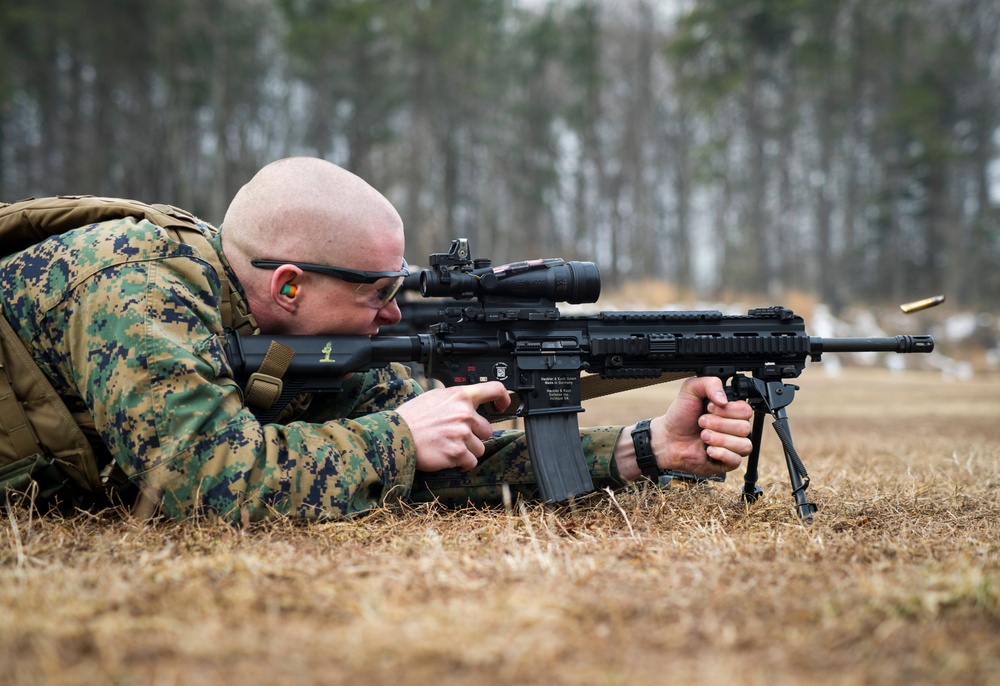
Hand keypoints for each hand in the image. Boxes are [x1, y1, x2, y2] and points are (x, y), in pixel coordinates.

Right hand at [395, 381, 511, 471]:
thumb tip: (468, 404)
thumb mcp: (434, 397)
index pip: (494, 389)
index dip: (503, 398)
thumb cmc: (412, 418)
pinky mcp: (458, 452)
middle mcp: (464, 413)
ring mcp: (462, 433)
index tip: (503, 406)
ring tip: (447, 446)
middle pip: (487, 430)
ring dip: (467, 451)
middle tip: (454, 436)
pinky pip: (471, 462)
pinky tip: (447, 456)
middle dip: (474, 436)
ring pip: (479, 448)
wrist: (396, 436)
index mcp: (460, 396)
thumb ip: (455, 400)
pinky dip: (461, 463)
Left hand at [615, 376, 752, 480]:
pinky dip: (721, 453)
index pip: (746, 410)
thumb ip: (709, 383)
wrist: (668, 439)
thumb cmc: (681, 416)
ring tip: (703, 436)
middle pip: (744, 427)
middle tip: (701, 422)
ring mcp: (733, 446)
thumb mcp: (690, 390)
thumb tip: (724, 399)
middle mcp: (735, 428)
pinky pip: (737, 460)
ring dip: (720, 439)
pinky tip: (708, 450)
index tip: (709, 408)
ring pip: (744, 445)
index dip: (727, 410)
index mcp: (731, 411)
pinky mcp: (727, 462)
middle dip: (718, 424)